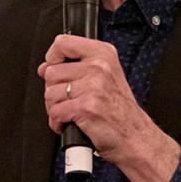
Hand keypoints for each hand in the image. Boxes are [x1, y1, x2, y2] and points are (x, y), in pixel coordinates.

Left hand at [39, 34, 179, 181]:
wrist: (136, 137)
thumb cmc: (121, 111)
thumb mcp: (105, 78)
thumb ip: (74, 68)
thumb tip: (44, 67)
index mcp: (103, 54)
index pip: (62, 44)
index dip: (52, 58)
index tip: (55, 69)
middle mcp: (99, 67)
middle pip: (51, 72)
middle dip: (54, 90)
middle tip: (69, 100)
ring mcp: (93, 87)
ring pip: (50, 93)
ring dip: (55, 108)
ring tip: (71, 112)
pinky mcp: (86, 108)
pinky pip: (55, 112)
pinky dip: (58, 123)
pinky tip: (70, 123)